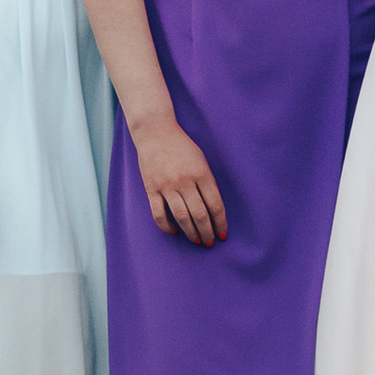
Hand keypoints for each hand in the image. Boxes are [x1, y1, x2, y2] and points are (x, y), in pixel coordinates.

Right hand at [134, 112, 227, 247]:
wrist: (156, 132)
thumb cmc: (182, 146)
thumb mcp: (201, 160)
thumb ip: (207, 182)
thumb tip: (213, 209)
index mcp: (201, 173)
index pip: (215, 204)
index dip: (220, 222)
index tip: (223, 234)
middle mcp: (185, 181)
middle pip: (200, 214)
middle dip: (207, 232)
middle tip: (210, 242)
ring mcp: (167, 185)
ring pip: (181, 217)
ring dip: (191, 233)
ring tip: (197, 241)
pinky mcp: (151, 189)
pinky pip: (159, 214)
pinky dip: (166, 226)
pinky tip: (174, 232)